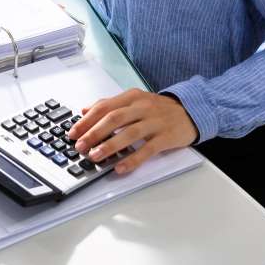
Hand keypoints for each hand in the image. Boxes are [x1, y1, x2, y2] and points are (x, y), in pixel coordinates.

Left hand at [67, 89, 197, 174]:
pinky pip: (147, 150)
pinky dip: (132, 160)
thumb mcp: (135, 100)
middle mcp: (143, 107)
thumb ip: (110, 105)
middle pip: (114, 119)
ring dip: (109, 146)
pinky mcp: (166, 137)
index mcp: (132, 97)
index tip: (73, 132)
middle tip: (80, 146)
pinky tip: (120, 168)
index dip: (86, 120)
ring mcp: (155, 122)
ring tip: (95, 156)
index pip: (104, 107)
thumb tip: (85, 111)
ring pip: (129, 133)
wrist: (191, 111)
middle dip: (94, 133)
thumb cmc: (159, 109)